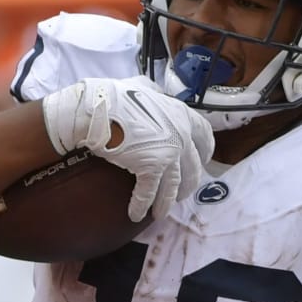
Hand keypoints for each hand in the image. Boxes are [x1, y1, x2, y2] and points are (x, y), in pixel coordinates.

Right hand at [42, 76, 214, 221]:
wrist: (95, 109)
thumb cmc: (114, 96)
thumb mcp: (140, 86)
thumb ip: (152, 91)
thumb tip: (153, 90)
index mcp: (181, 114)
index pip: (205, 135)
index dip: (205, 151)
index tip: (203, 161)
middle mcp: (180, 135)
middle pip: (192, 167)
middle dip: (189, 183)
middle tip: (183, 192)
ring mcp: (168, 152)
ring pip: (174, 185)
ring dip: (168, 201)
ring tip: (162, 211)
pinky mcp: (151, 167)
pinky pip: (149, 192)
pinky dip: (143, 205)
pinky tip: (137, 214)